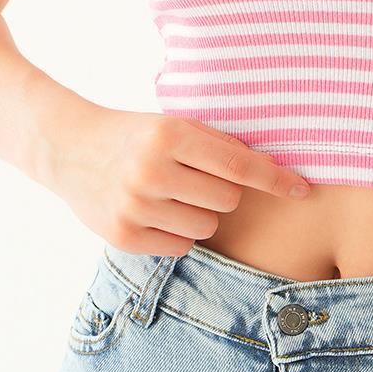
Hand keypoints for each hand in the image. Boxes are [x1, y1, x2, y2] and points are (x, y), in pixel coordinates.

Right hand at [47, 109, 310, 254]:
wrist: (69, 148)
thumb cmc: (136, 135)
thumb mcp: (174, 125)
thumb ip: (220, 146)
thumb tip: (273, 169)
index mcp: (170, 135)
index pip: (239, 165)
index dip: (275, 178)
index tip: (304, 189)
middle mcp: (152, 171)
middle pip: (228, 200)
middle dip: (222, 192)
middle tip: (195, 178)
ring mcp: (136, 206)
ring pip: (207, 227)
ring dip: (201, 214)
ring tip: (173, 195)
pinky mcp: (124, 236)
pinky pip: (182, 246)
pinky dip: (178, 233)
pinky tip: (157, 212)